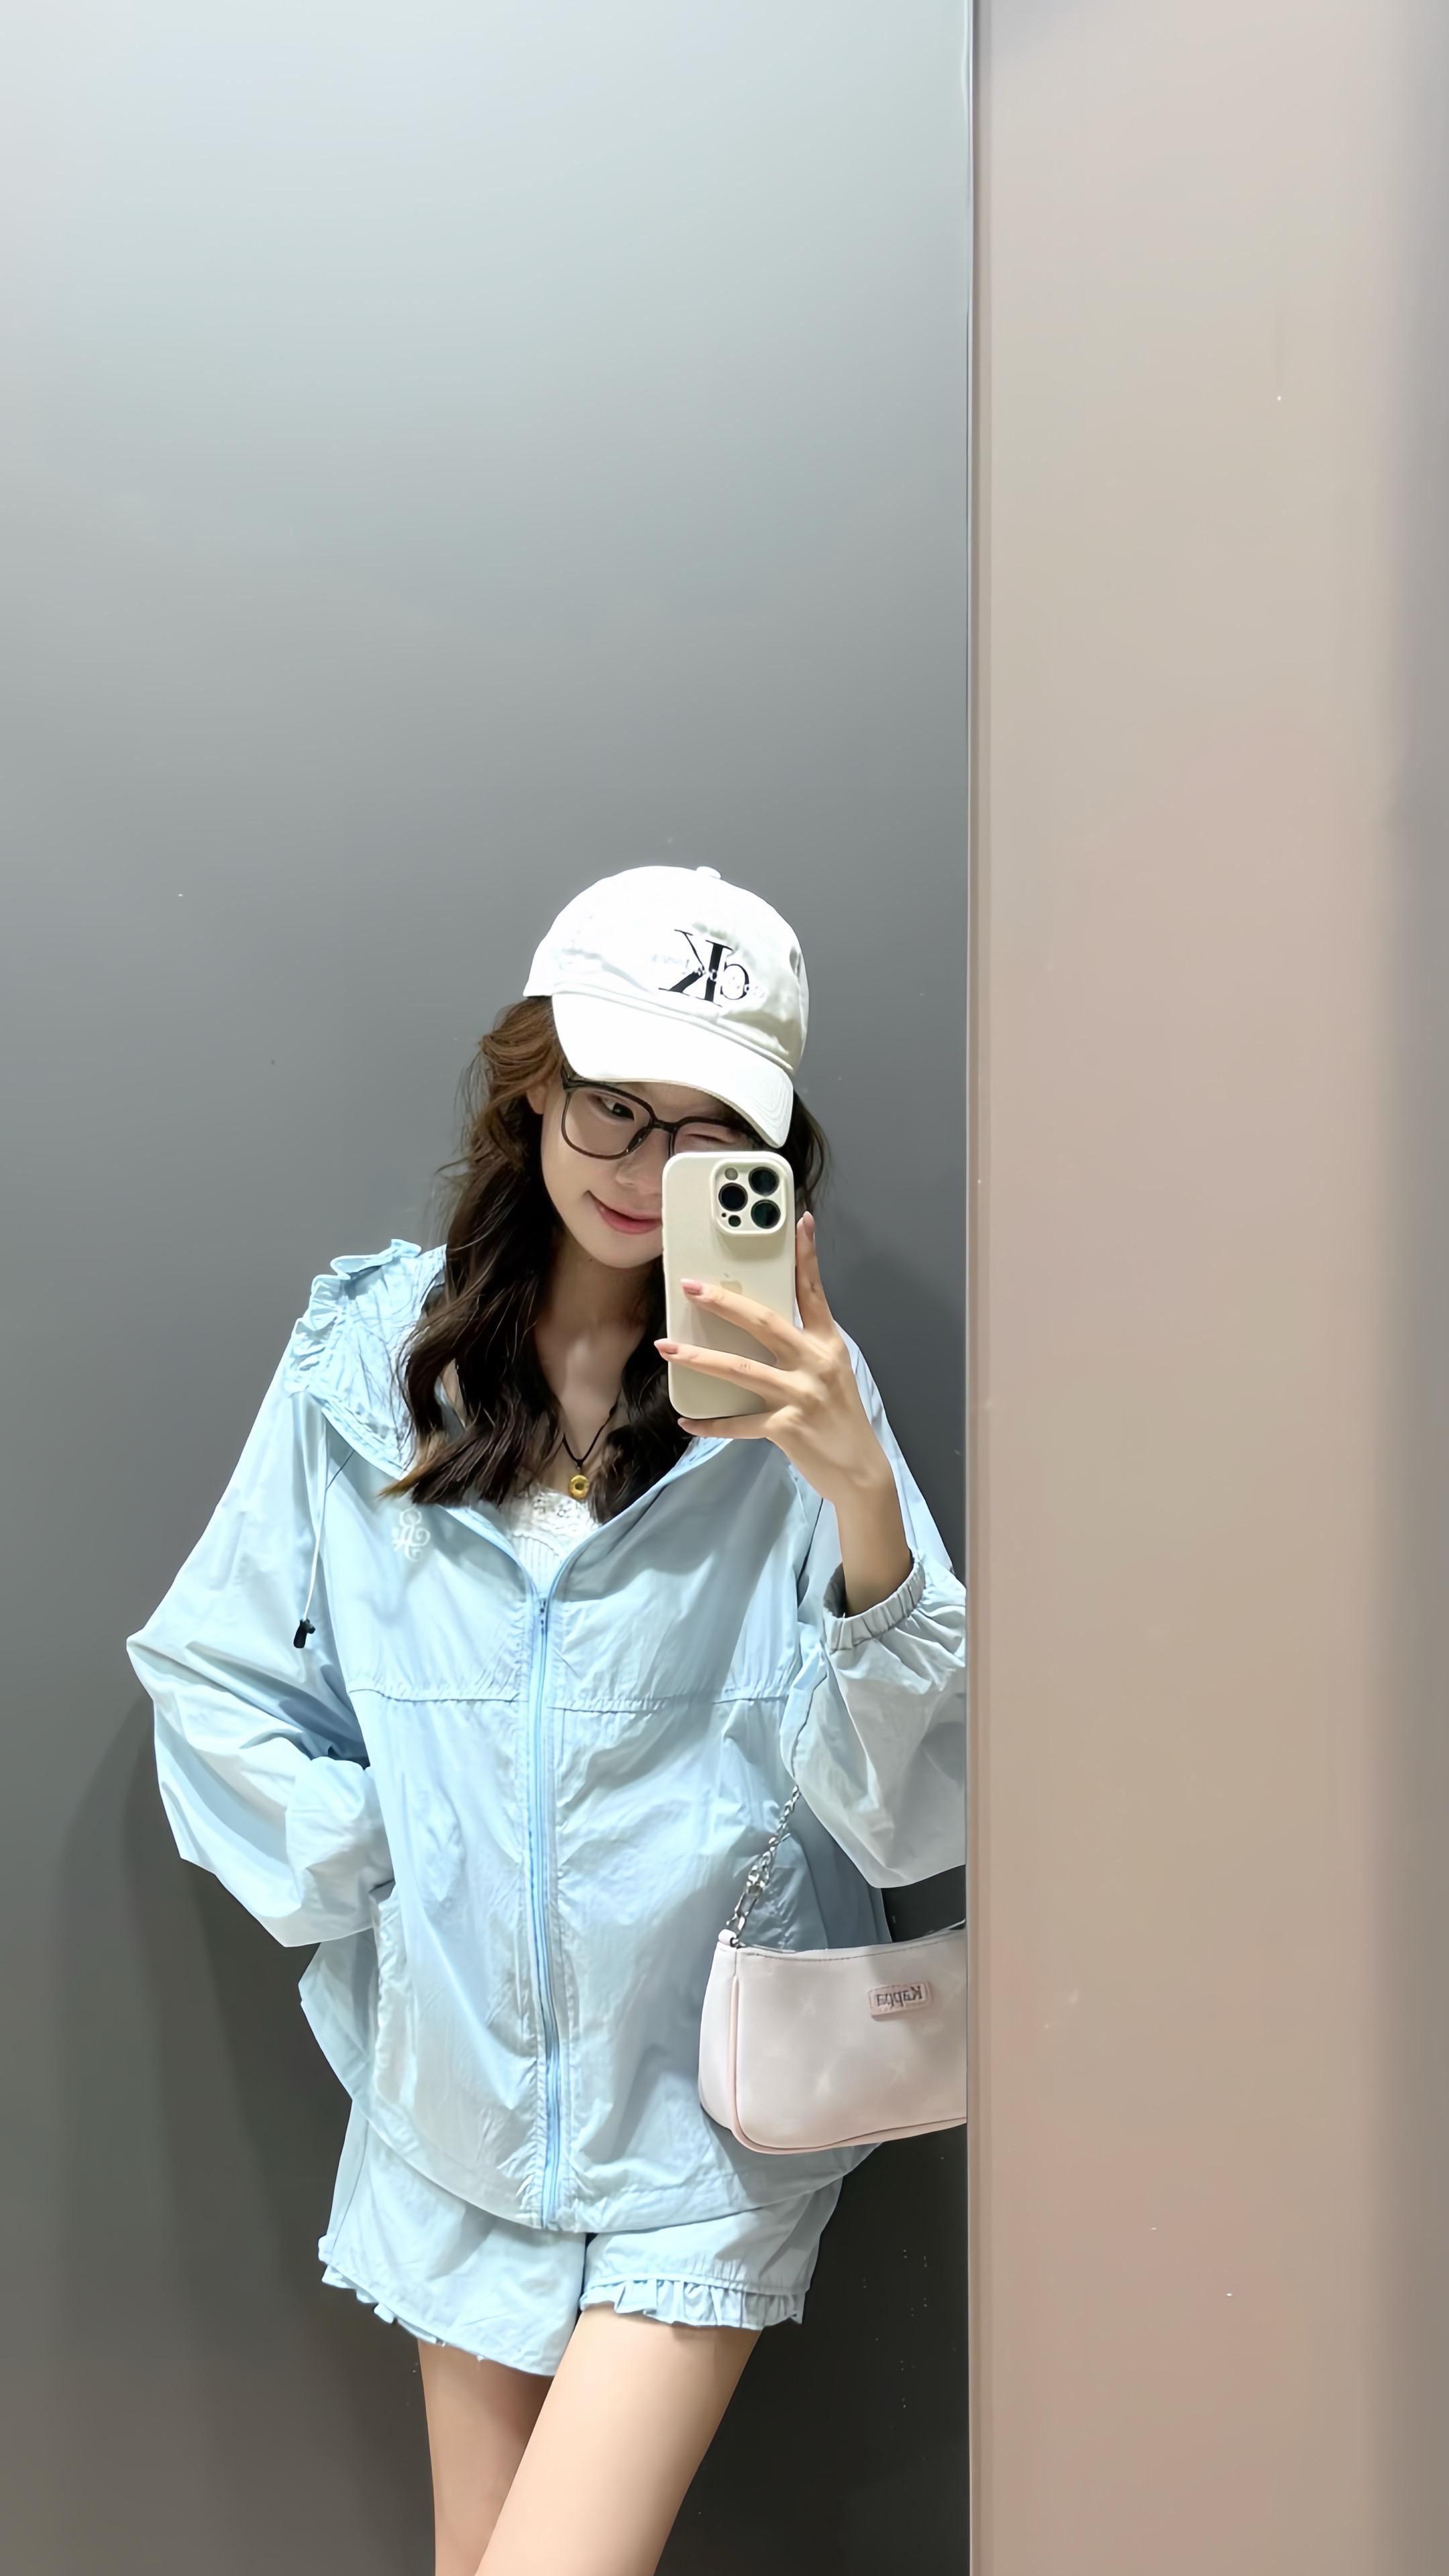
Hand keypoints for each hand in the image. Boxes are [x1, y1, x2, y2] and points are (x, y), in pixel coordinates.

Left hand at [653, 1211, 893, 1515]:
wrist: (860, 1472)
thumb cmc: (840, 1421)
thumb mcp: (831, 1374)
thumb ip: (803, 1350)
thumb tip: (762, 1329)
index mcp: (828, 1345)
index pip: (814, 1291)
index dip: (807, 1255)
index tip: (799, 1221)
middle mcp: (815, 1363)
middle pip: (764, 1322)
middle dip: (724, 1303)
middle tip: (691, 1288)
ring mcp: (801, 1395)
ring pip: (741, 1369)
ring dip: (699, 1358)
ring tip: (667, 1349)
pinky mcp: (787, 1427)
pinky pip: (738, 1422)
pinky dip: (710, 1424)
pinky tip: (686, 1421)